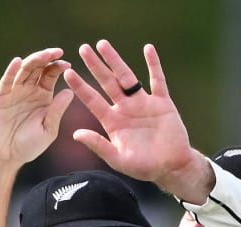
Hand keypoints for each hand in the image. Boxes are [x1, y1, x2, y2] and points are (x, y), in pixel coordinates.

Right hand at [0, 47, 73, 164]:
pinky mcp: (0, 97)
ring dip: (34, 60)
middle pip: (38, 68)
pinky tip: (18, 62)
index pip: (51, 76)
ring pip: (24, 70)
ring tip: (44, 55)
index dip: (59, 68)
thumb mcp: (48, 129)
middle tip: (57, 52)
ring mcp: (14, 92)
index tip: (68, 65)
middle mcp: (29, 90)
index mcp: (43, 97)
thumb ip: (57, 111)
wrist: (5, 158)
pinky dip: (11, 70)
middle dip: (47, 58)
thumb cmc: (28, 146)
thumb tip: (70, 91)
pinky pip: (6, 81)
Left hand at [62, 39, 214, 201]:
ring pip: (127, 77)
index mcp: (113, 122)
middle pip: (107, 83)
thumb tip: (75, 134)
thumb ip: (98, 145)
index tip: (68, 73)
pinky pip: (157, 80)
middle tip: (83, 48)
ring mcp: (143, 103)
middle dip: (95, 66)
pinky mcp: (162, 102)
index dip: (81, 87)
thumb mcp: (118, 159)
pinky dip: (153, 64)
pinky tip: (148, 49)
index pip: (92, 101)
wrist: (172, 166)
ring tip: (103, 44)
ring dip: (115, 60)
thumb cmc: (144, 167)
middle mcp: (125, 109)